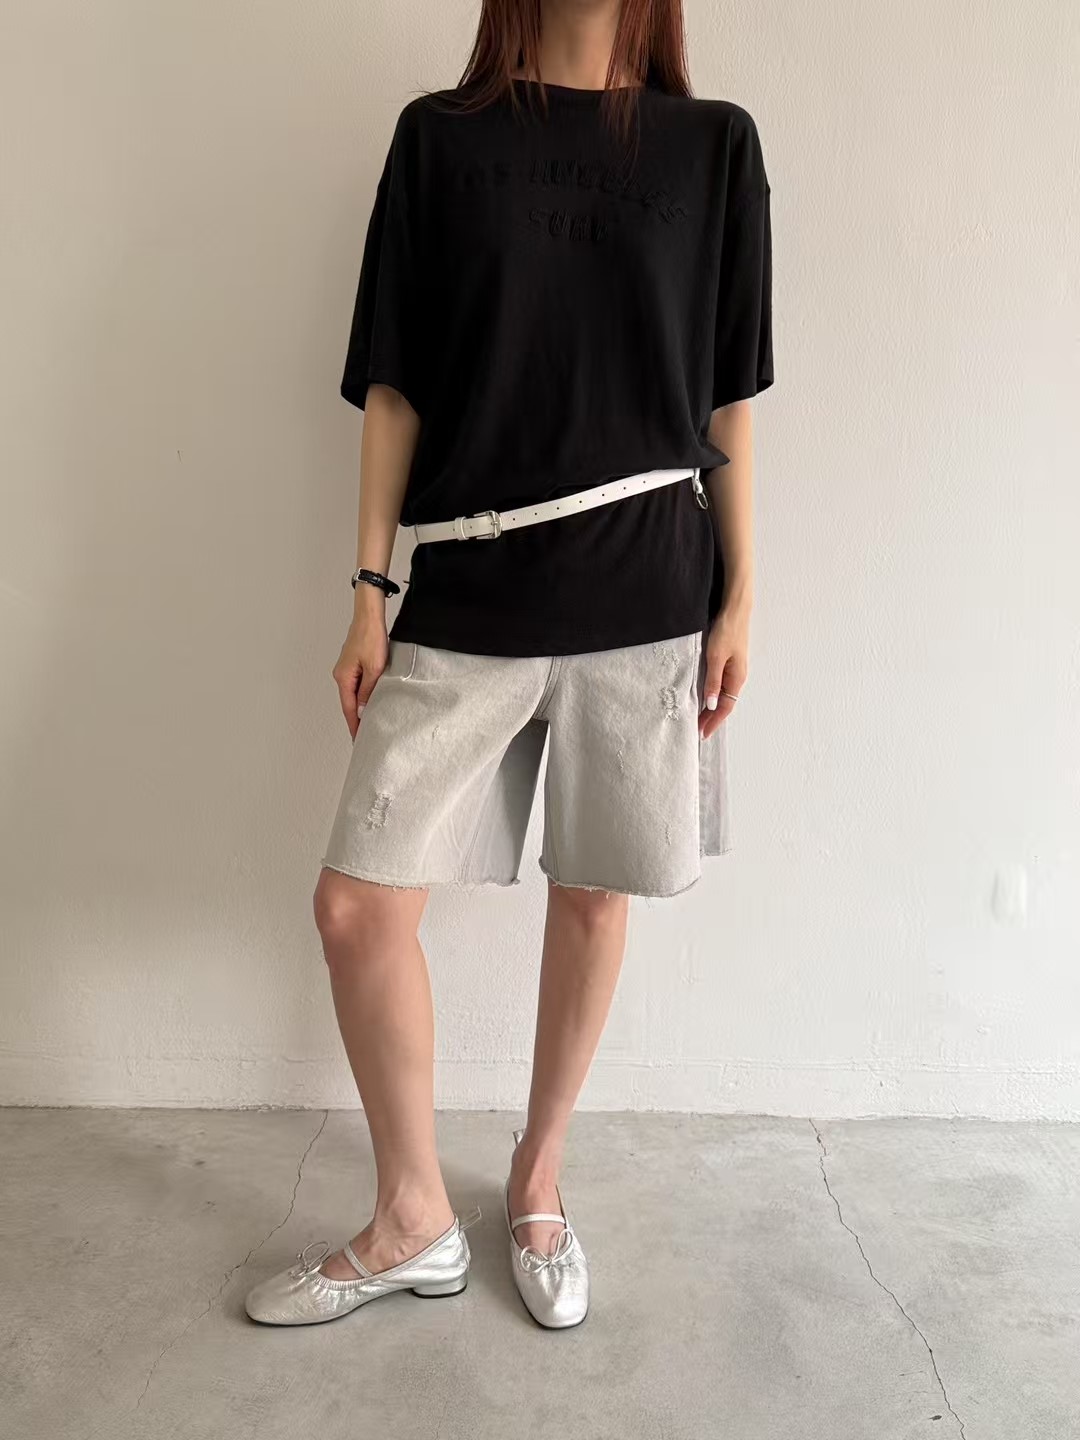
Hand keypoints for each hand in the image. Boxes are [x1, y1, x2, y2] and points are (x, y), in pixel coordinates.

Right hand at [332, 598, 387, 739]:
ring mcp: (347, 668)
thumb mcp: (374, 668)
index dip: (354, 725)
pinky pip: (357, 684)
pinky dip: (363, 694)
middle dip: (356, 719)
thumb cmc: (371, 637)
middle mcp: (341, 674)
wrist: (369, 615)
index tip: (358, 740)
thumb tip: (363, 710)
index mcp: (343, 677)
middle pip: (349, 703)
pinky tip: (370, 700)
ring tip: (369, 722)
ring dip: (360, 707)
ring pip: (353, 693)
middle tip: (365, 736)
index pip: (349, 709)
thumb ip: (369, 691)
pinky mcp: (353, 662)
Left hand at [699, 605, 748, 739]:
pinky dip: (712, 695)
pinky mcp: (728, 662)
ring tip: (699, 718)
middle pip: (724, 704)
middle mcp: (737, 677)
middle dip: (712, 718)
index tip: (702, 733)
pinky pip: (720, 685)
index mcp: (737, 678)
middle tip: (697, 730)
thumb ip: (713, 680)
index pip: (725, 707)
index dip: (713, 721)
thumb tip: (712, 704)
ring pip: (722, 695)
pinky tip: (704, 697)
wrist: (735, 609)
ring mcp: (733, 670)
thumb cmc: (727, 630)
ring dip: (711, 708)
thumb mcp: (716, 657)